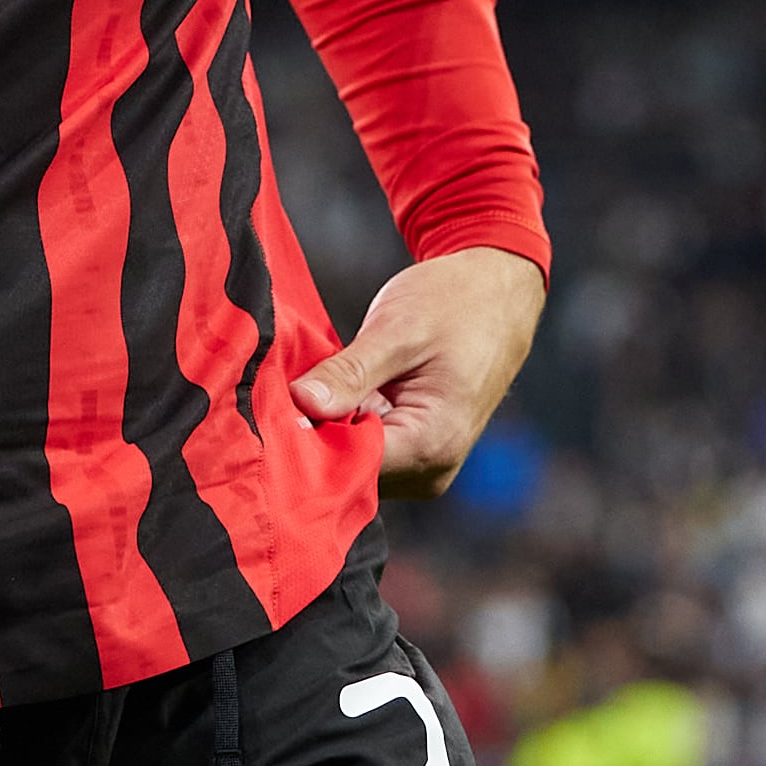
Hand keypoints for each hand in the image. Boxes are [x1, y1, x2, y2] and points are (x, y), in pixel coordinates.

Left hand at [289, 247, 546, 499]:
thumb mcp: (396, 331)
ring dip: (325, 431)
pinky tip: (326, 395)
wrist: (497, 293)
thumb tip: (299, 405)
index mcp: (432, 444)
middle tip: (274, 396)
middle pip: (350, 472)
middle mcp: (431, 469)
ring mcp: (424, 465)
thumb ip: (349, 374)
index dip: (305, 443)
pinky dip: (342, 425)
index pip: (351, 468)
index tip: (268, 414)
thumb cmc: (455, 303)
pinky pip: (365, 449)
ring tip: (302, 390)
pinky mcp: (414, 451)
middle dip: (311, 438)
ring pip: (353, 463)